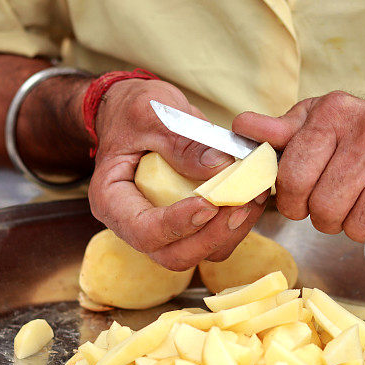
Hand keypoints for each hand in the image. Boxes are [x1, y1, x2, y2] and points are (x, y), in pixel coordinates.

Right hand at [88, 79, 266, 269]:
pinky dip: (233, 225)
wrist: (131, 111)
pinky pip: (211, 238)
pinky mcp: (184, 223)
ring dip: (229, 232)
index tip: (209, 204)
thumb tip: (220, 165)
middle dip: (211, 236)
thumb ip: (181, 140)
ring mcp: (161, 228)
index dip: (177, 224)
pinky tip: (250, 198)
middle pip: (174, 254)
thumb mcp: (150, 113)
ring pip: (198, 252)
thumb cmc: (131, 110)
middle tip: (240, 206)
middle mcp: (134, 224)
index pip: (144, 231)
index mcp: (112, 201)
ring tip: (252, 198)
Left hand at [233, 92, 364, 247]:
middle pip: (324, 209)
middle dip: (324, 216)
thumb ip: (280, 132)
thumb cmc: (364, 135)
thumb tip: (241, 128)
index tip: (300, 199)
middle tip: (336, 203)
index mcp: (336, 113)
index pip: (293, 176)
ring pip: (356, 229)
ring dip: (355, 227)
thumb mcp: (320, 122)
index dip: (290, 199)